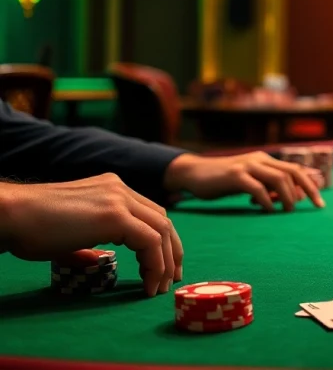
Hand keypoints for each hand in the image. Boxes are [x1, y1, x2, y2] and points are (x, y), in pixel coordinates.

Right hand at [0, 174, 182, 296]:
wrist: (11, 215)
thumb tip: (98, 260)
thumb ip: (89, 244)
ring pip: (161, 230)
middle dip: (171, 252)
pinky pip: (149, 241)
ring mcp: (119, 198)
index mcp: (112, 189)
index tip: (163, 268)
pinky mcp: (114, 215)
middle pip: (162, 220)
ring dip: (165, 262)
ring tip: (159, 287)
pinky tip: (148, 283)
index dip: (162, 242)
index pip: (150, 214)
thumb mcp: (69, 235)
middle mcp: (120, 189)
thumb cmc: (30, 228)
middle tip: (170, 280)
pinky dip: (155, 264)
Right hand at [164, 152, 325, 212]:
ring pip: (278, 178)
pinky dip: (266, 200)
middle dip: (307, 190)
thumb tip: (293, 199)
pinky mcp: (234, 176)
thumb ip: (269, 187)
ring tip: (287, 210)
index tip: (320, 203)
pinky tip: (267, 210)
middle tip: (314, 207)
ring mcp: (247, 166)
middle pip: (292, 172)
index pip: (295, 170)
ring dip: (287, 196)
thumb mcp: (250, 182)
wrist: (194, 174)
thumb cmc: (224, 181)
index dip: (311, 185)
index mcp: (265, 160)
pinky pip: (257, 187)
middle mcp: (259, 160)